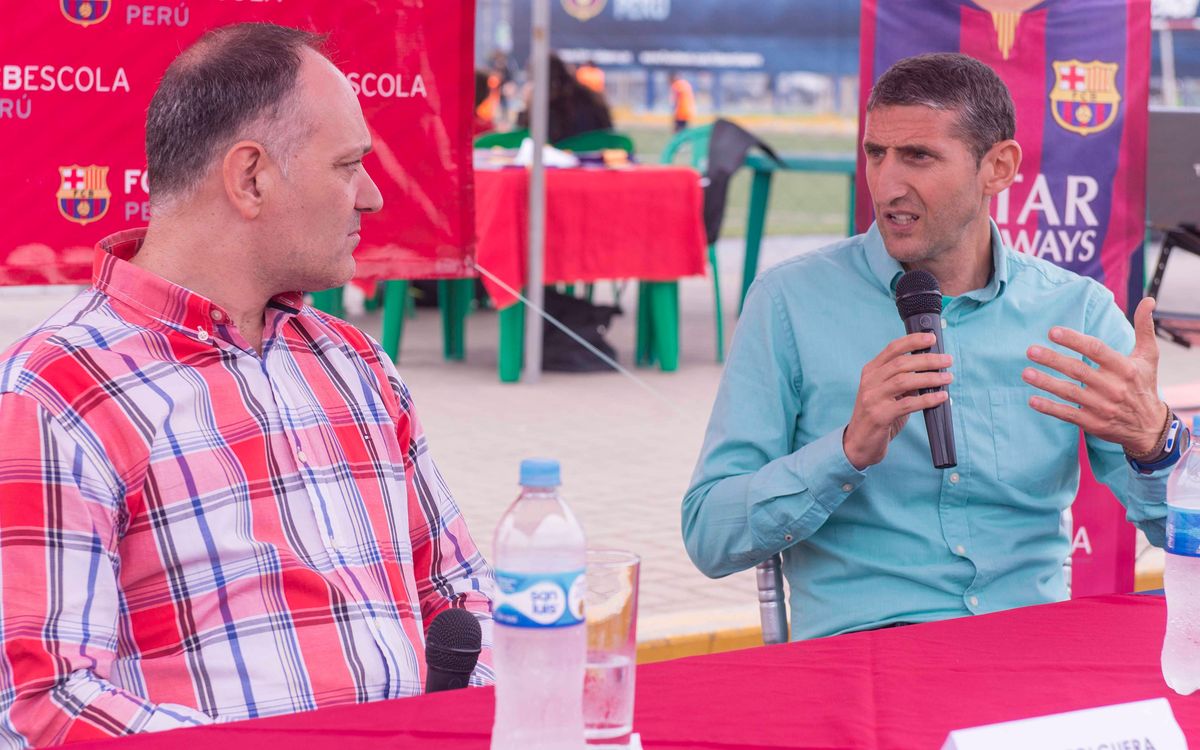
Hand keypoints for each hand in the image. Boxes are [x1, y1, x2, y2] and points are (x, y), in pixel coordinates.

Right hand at [843, 332, 952, 470]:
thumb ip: (902, 379)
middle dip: (928, 360)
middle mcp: (869, 381)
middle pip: (902, 363)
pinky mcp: (879, 415)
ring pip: (905, 381)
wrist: (858, 443)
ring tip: (947, 378)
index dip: (913, 341)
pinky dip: (928, 399)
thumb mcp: (886, 392)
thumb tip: (931, 368)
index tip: (932, 338)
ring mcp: (873, 398)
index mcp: (870, 371)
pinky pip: (908, 404)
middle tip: (947, 360)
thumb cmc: (878, 415)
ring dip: (930, 378)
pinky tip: (941, 397)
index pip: (892, 349)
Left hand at [1023, 297, 1165, 454]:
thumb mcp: (1149, 357)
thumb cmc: (1144, 384)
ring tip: (1025, 373)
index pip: (1096, 350)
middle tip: (1030, 350)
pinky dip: (1049, 408)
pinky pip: (1068, 414)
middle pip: (1078, 370)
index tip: (1052, 332)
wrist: (1149, 426)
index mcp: (1124, 368)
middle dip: (1052, 360)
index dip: (1074, 340)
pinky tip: (1032, 400)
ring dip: (1045, 383)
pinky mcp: (1093, 423)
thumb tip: (1148, 299)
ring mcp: (1102, 406)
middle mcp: (1113, 387)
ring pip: (1069, 392)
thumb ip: (1144, 328)